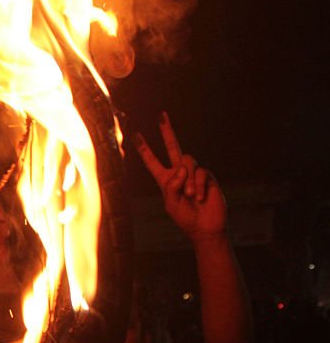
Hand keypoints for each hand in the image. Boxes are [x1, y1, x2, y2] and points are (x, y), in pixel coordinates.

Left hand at [134, 112, 226, 242]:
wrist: (205, 227)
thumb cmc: (185, 217)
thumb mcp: (170, 203)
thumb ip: (171, 185)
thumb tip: (181, 168)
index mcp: (165, 179)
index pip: (152, 161)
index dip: (144, 149)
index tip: (135, 135)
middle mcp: (179, 172)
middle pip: (172, 147)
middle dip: (167, 130)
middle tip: (161, 114)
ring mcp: (194, 173)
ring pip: (188, 161)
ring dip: (188, 180)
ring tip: (190, 196)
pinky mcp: (207, 176)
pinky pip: (201, 172)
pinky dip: (198, 185)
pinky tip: (199, 197)